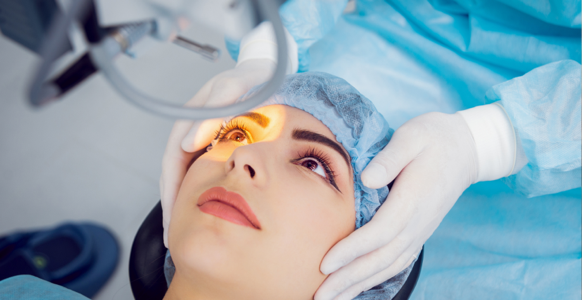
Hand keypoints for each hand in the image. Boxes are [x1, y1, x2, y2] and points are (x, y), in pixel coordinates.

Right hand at [160, 59, 274, 246]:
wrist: (268, 70)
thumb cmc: (252, 77)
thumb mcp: (234, 86)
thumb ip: (213, 110)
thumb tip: (187, 144)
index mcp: (189, 119)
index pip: (172, 162)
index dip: (171, 192)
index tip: (173, 220)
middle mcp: (191, 130)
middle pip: (174, 173)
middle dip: (173, 207)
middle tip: (172, 238)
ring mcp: (203, 138)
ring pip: (187, 175)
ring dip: (184, 203)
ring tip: (183, 232)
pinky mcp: (216, 143)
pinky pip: (203, 171)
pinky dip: (201, 192)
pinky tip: (205, 210)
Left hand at [315, 112, 478, 299]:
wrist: (468, 148)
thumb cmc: (435, 138)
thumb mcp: (413, 136)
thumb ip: (390, 157)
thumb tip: (367, 179)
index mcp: (413, 198)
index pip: (380, 232)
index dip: (352, 250)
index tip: (325, 263)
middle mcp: (418, 222)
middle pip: (381, 258)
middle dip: (349, 279)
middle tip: (319, 295)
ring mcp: (421, 230)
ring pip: (389, 266)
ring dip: (359, 284)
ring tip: (333, 299)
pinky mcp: (419, 231)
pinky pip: (397, 262)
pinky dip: (376, 277)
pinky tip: (358, 285)